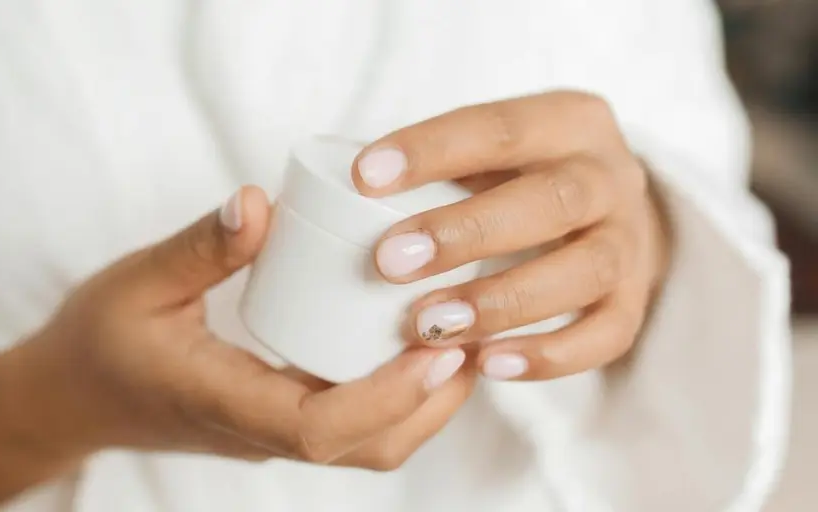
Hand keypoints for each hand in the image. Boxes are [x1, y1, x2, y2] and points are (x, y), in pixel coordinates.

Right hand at [21, 186, 476, 469]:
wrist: (72, 397)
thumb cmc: (99, 341)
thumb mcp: (138, 282)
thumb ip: (200, 247)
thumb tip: (260, 203)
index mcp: (223, 402)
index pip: (319, 428)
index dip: (389, 396)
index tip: (437, 346)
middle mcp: (257, 430)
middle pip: (366, 448)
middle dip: (431, 401)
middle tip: (473, 331)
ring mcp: (270, 432)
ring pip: (366, 445)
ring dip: (423, 402)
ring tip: (460, 336)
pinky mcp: (276, 419)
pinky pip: (350, 425)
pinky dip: (397, 395)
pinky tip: (412, 342)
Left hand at [353, 90, 669, 380]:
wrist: (610, 213)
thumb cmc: (519, 180)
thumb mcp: (492, 152)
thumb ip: (439, 167)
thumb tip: (337, 195)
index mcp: (569, 122)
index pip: (500, 128)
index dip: (433, 151)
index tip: (365, 177)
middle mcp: (610, 176)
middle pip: (550, 201)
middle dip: (466, 233)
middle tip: (389, 262)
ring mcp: (630, 243)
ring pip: (583, 270)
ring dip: (501, 300)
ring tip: (429, 326)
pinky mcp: (634, 302)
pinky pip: (606, 336)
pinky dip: (548, 355)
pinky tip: (488, 365)